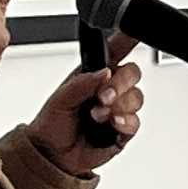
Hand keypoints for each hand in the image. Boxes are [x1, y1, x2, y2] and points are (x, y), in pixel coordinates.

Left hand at [25, 38, 144, 182]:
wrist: (51, 156)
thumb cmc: (52, 124)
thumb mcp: (60, 99)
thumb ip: (81, 83)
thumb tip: (104, 72)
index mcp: (94, 74)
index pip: (116, 50)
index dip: (129, 38)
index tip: (136, 32)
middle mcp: (109, 89)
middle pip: (132, 73)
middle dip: (120, 83)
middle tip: (103, 95)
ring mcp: (118, 109)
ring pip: (136, 97)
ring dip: (118, 105)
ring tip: (98, 115)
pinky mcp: (123, 131)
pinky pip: (135, 122)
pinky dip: (125, 122)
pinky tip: (113, 123)